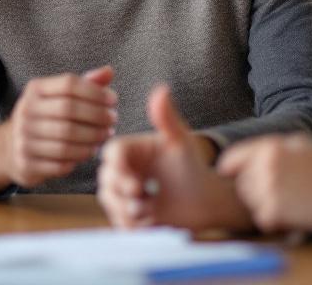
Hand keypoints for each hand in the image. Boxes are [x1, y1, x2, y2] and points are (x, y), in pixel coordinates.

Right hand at [0, 65, 117, 193]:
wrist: (9, 148)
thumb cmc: (46, 117)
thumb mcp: (59, 96)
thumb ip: (85, 84)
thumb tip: (109, 71)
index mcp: (35, 90)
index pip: (69, 84)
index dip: (95, 92)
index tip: (113, 101)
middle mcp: (26, 111)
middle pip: (69, 110)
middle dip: (97, 116)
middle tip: (113, 120)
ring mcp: (24, 138)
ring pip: (67, 139)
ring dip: (92, 138)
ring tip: (104, 136)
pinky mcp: (27, 163)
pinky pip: (61, 162)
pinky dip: (80, 157)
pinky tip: (90, 151)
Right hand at [97, 86, 250, 230]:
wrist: (206, 201)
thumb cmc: (194, 168)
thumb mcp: (181, 142)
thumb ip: (167, 117)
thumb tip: (161, 89)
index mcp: (133, 148)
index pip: (112, 153)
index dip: (119, 169)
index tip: (136, 184)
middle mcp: (125, 168)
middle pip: (105, 178)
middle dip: (122, 193)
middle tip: (143, 199)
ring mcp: (124, 191)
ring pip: (108, 200)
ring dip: (127, 209)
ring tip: (149, 209)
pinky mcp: (127, 212)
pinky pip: (117, 219)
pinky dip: (132, 223)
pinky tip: (151, 219)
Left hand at [217, 134, 311, 233]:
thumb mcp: (300, 143)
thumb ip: (272, 145)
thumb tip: (246, 154)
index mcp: (269, 147)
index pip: (233, 158)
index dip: (228, 168)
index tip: (227, 175)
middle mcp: (265, 166)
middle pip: (241, 183)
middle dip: (252, 189)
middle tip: (275, 193)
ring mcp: (268, 189)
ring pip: (249, 201)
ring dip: (261, 204)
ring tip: (287, 201)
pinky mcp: (274, 211)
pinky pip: (261, 218)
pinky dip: (272, 220)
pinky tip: (291, 213)